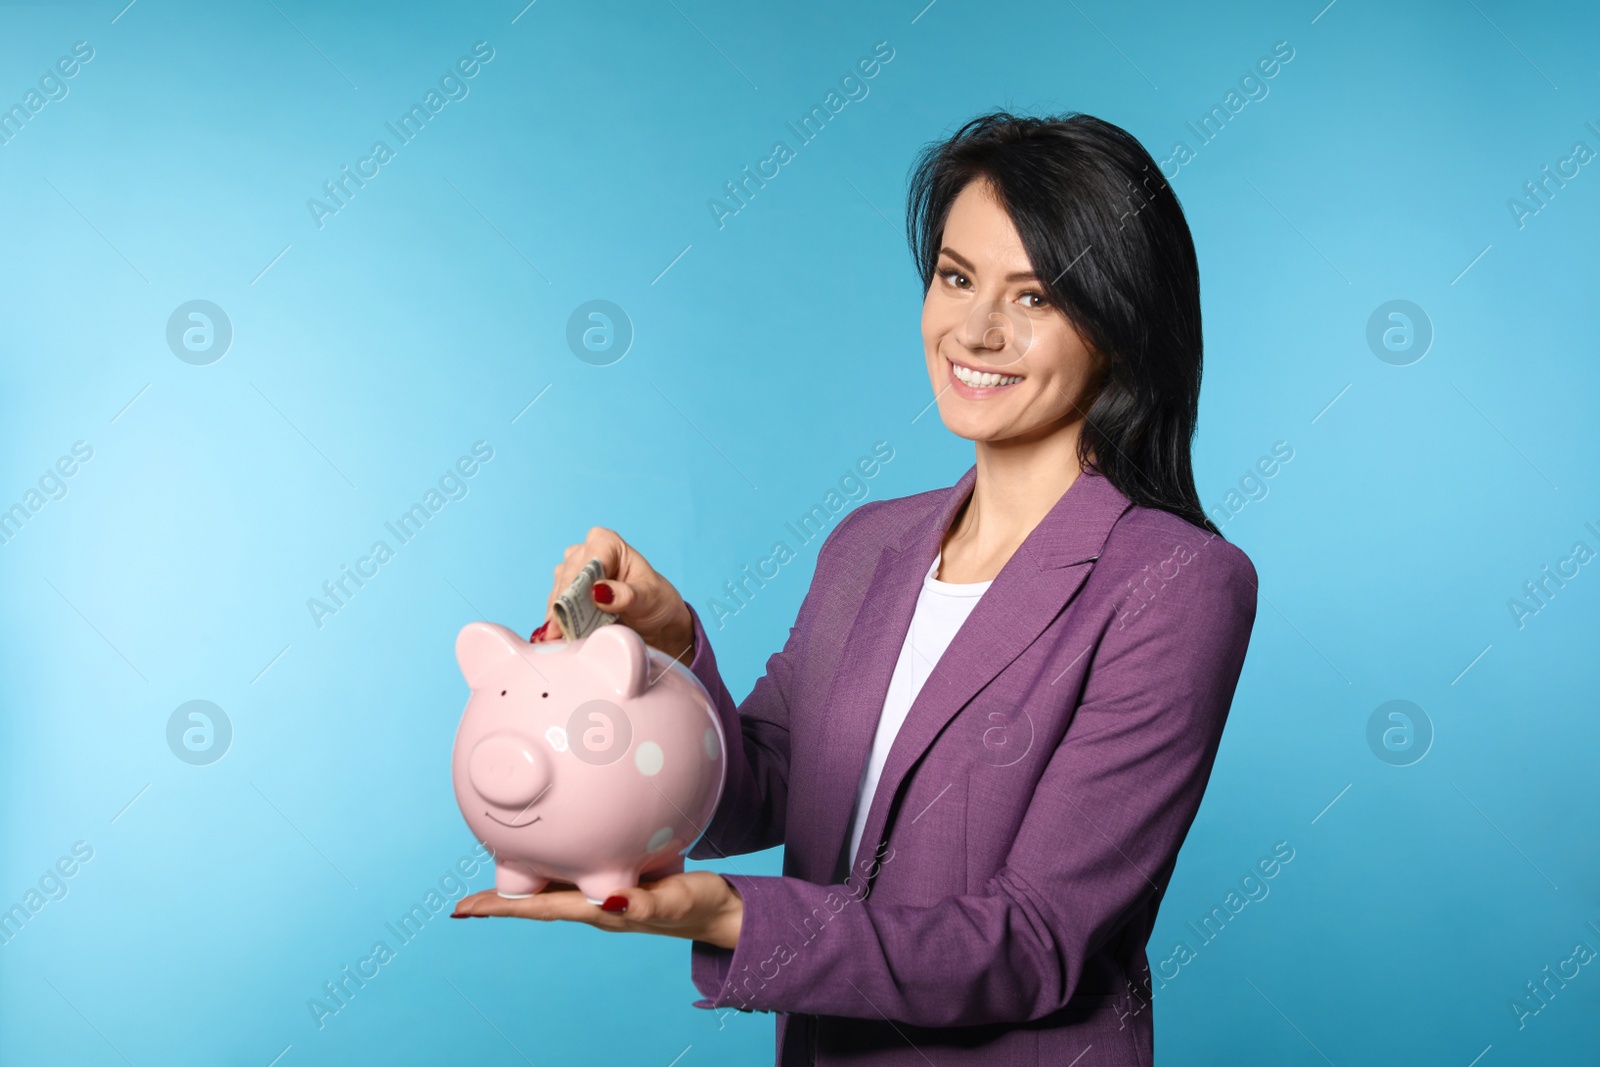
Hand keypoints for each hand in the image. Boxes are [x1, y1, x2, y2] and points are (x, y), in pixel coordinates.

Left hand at [450, 870, 742, 948]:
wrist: (723, 911)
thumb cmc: (700, 905)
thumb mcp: (677, 900)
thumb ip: (646, 901)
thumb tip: (611, 900)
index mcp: (600, 909)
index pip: (539, 906)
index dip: (500, 908)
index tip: (463, 911)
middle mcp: (595, 904)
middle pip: (536, 902)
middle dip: (500, 902)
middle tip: (463, 905)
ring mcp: (606, 896)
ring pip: (553, 889)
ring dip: (523, 887)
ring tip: (496, 881)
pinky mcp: (621, 881)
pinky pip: (577, 874)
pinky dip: (554, 867)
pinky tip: (554, 858)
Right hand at [533, 526, 694, 663]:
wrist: (656, 622)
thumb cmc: (656, 602)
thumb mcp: (649, 598)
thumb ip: (626, 594)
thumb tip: (598, 592)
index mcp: (607, 543)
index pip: (587, 562)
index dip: (579, 585)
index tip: (573, 608)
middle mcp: (586, 552)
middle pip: (569, 578)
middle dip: (566, 605)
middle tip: (562, 630)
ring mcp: (574, 572)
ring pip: (558, 593)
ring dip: (559, 616)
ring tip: (561, 637)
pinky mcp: (567, 593)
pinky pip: (555, 607)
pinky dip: (557, 622)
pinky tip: (558, 637)